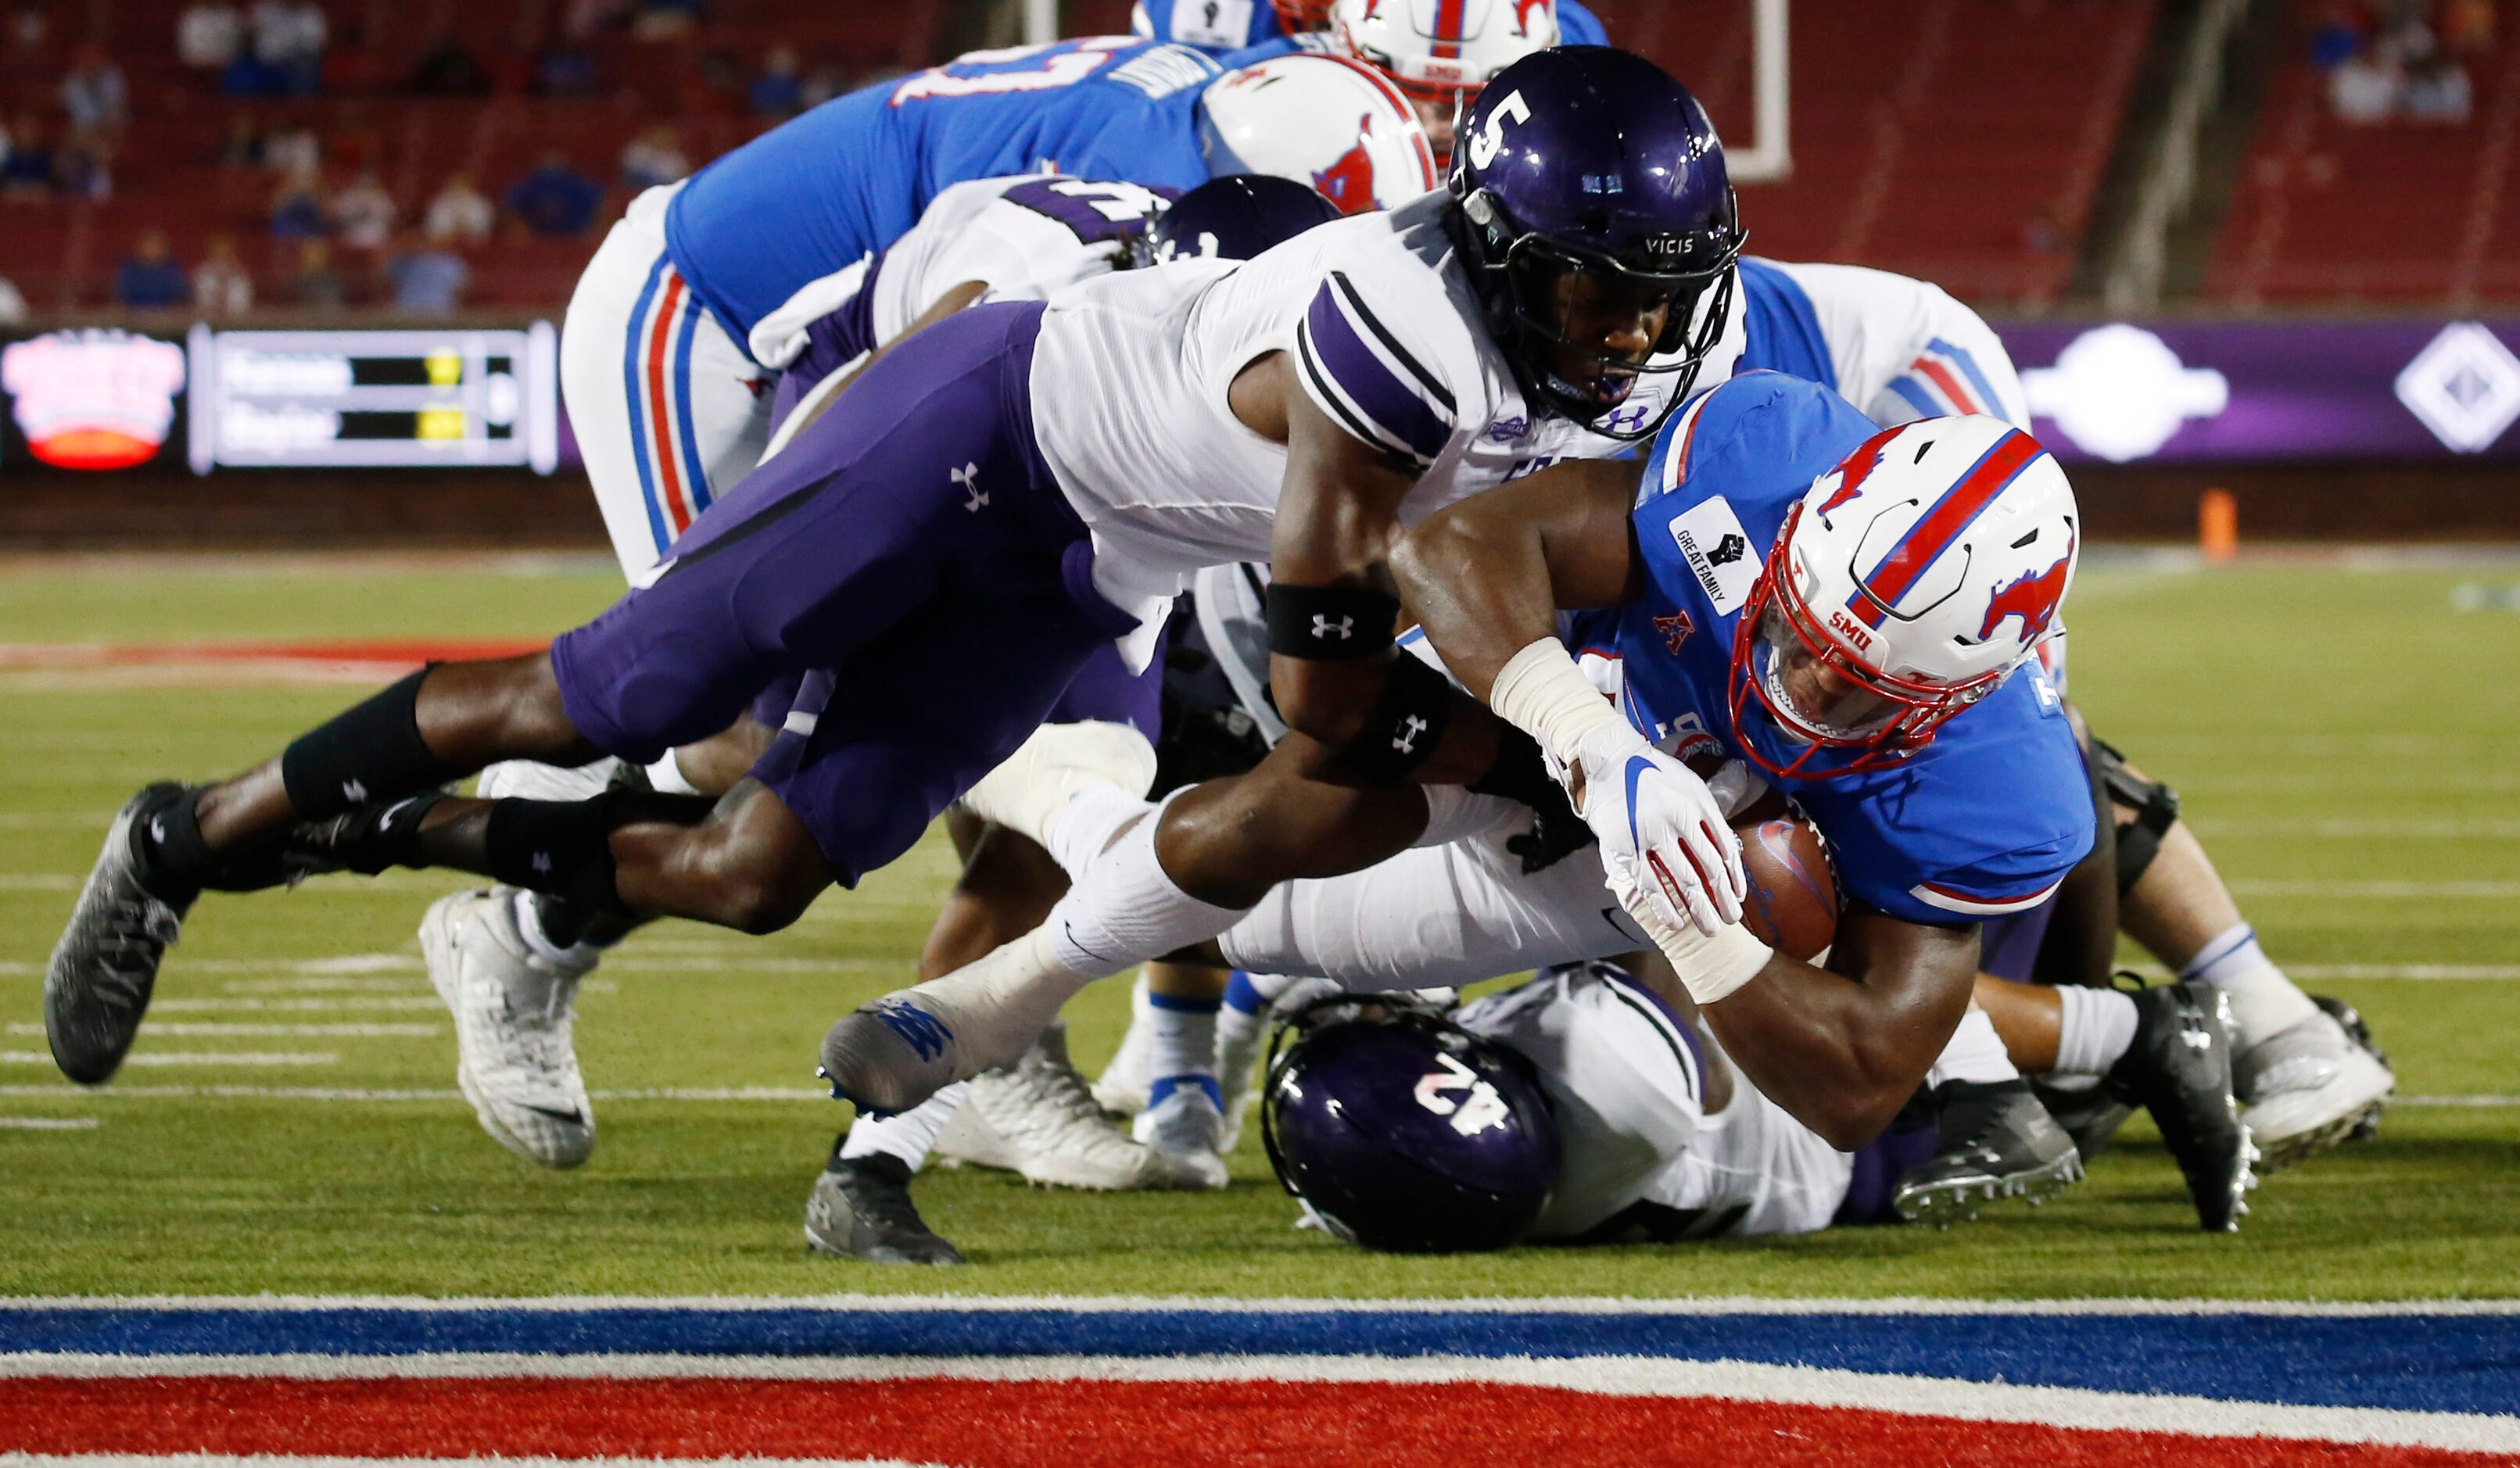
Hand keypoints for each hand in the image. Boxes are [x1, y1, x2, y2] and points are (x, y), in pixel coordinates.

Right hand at [1562, 720, 1745, 934]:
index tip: (1738, 898)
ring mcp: (1651, 834)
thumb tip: (1730, 851)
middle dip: (1722, 900)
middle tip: (1730, 921)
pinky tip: (1677, 923)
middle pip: (1709, 870)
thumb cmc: (1655, 776)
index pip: (1725, 849)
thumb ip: (1709, 817)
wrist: (1609, 764)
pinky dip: (1665, 907)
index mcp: (1697, 804)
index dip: (1734, 878)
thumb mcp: (1691, 786)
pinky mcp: (1627, 847)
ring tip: (1710, 929)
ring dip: (1699, 909)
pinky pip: (1650, 884)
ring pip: (1683, 881)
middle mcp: (1678, 819)